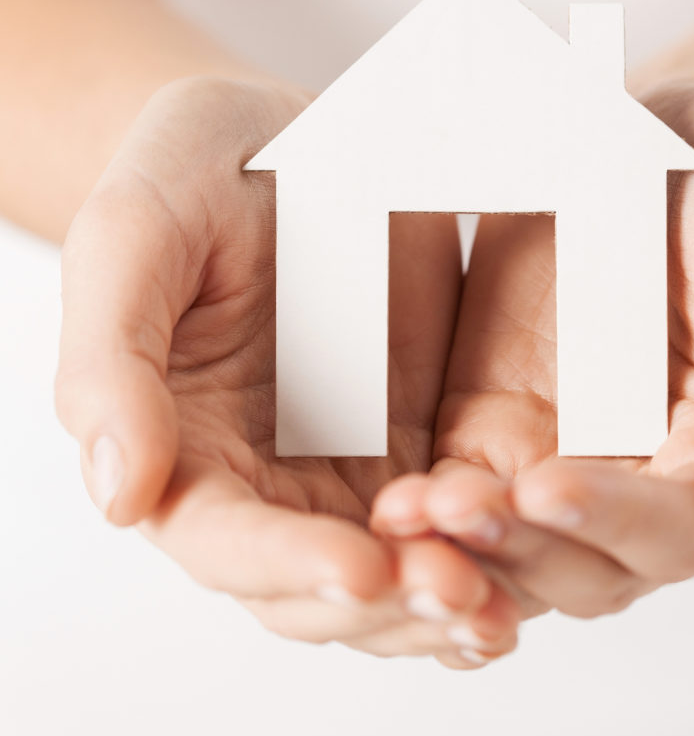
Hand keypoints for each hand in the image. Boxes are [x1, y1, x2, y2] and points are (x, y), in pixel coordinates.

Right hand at [55, 76, 517, 666]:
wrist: (280, 132)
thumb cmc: (189, 171)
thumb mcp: (136, 234)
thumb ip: (112, 362)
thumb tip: (119, 496)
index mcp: (183, 447)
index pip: (224, 542)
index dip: (287, 564)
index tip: (361, 567)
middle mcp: (266, 478)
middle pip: (318, 587)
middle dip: (388, 602)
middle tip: (460, 592)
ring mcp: (348, 463)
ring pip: (394, 572)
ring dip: (447, 597)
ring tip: (506, 603)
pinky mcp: (418, 435)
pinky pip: (455, 513)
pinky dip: (494, 547)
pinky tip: (540, 553)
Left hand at [372, 82, 693, 618]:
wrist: (662, 129)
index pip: (685, 529)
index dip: (620, 521)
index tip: (548, 484)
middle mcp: (652, 479)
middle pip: (590, 563)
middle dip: (524, 546)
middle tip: (456, 508)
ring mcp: (569, 456)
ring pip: (518, 546)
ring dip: (464, 544)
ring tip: (406, 513)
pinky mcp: (496, 428)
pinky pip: (461, 492)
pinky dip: (430, 510)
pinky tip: (390, 500)